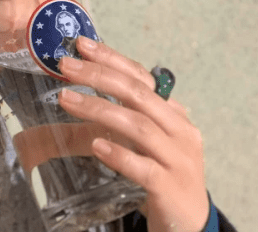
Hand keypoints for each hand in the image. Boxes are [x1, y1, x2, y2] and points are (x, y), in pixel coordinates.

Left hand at [57, 36, 209, 231]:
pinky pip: (144, 168)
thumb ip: (128, 115)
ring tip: (66, 99)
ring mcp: (178, 159)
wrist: (192, 223)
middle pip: (138, 94)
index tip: (82, 45)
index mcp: (173, 114)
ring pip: (138, 127)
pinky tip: (97, 146)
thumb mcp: (149, 140)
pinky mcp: (171, 188)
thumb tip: (85, 88)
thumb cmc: (164, 174)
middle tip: (66, 66)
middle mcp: (180, 130)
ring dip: (99, 109)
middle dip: (99, 76)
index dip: (112, 59)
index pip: (142, 77)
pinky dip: (120, 155)